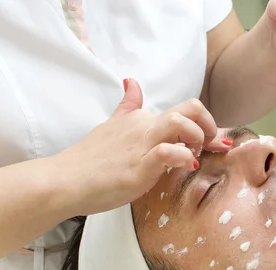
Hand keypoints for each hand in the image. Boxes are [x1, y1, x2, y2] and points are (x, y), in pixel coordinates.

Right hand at [53, 78, 217, 214]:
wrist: (64, 180)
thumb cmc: (89, 160)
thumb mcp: (111, 126)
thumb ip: (127, 107)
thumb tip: (131, 82)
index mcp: (141, 118)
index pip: (183, 109)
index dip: (205, 122)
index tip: (212, 141)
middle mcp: (144, 126)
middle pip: (190, 108)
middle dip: (209, 125)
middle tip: (208, 147)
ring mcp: (141, 145)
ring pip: (181, 123)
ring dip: (198, 138)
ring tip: (194, 157)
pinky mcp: (138, 167)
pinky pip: (168, 153)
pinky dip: (184, 158)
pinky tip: (185, 167)